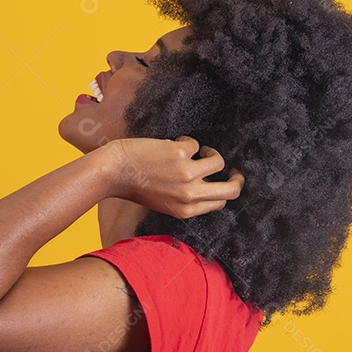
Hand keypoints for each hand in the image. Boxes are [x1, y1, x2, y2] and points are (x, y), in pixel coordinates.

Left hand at [102, 136, 244, 218]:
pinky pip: (195, 143)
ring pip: (217, 160)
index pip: (220, 202)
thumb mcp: (164, 202)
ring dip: (209, 152)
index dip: (226, 190)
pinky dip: (185, 141)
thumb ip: (186, 198)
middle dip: (238, 177)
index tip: (226, 179)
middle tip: (234, 169)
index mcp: (185, 211)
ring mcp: (186, 174)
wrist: (112, 171)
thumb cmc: (135, 185)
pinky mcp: (180, 154)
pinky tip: (168, 144)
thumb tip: (210, 183)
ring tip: (195, 150)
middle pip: (232, 189)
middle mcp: (189, 195)